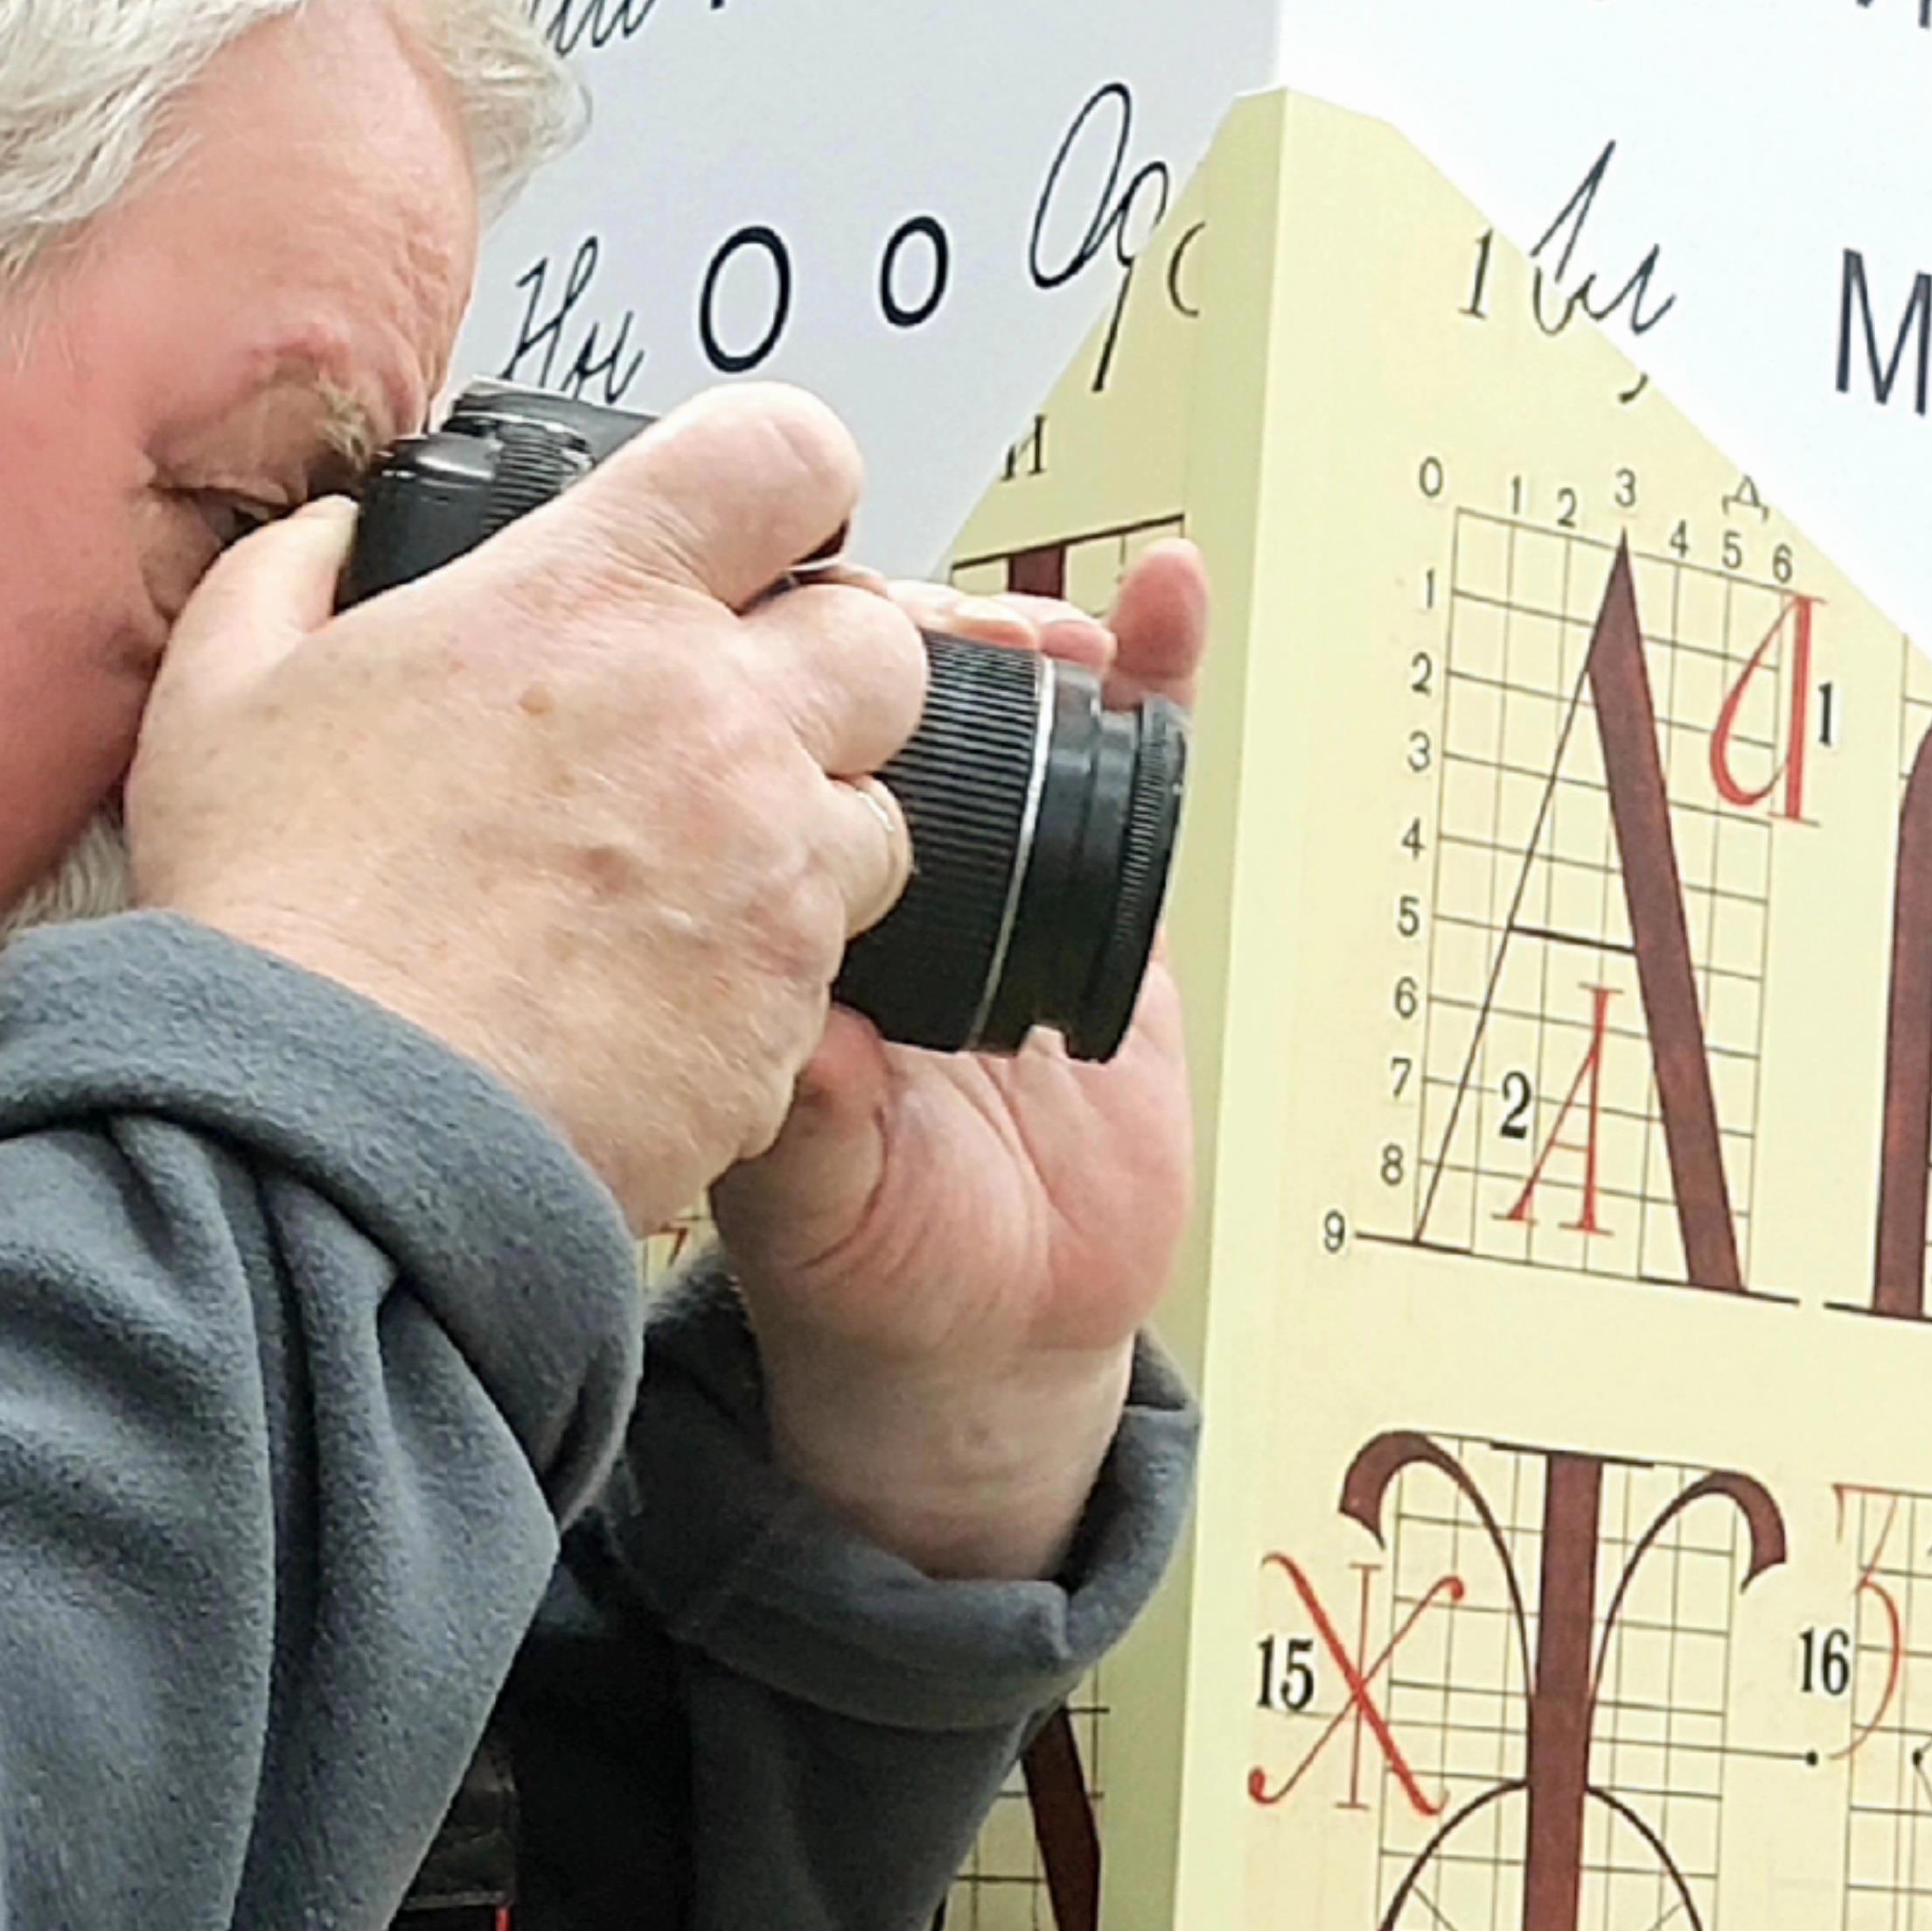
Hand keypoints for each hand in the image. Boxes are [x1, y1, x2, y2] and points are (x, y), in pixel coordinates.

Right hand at [127, 387, 931, 1233]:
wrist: (320, 1139)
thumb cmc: (272, 922)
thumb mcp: (219, 694)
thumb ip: (292, 573)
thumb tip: (337, 535)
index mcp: (590, 598)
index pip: (784, 454)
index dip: (785, 485)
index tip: (754, 534)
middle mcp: (714, 713)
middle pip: (878, 639)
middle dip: (821, 674)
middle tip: (724, 731)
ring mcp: (769, 864)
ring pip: (878, 818)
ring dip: (804, 838)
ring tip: (683, 891)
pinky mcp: (789, 1007)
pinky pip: (834, 966)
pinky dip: (768, 975)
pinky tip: (658, 1000)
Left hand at [707, 543, 1209, 1579]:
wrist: (986, 1333)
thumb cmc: (861, 1264)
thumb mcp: (817, 1202)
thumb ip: (812, 1123)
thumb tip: (809, 1046)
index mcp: (768, 923)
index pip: (763, 765)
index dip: (786, 693)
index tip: (812, 648)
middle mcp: (869, 879)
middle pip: (881, 706)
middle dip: (913, 645)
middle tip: (938, 629)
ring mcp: (988, 875)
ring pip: (1002, 716)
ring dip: (1023, 642)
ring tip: (1047, 624)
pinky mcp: (1100, 895)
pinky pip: (1129, 770)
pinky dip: (1153, 677)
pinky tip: (1168, 597)